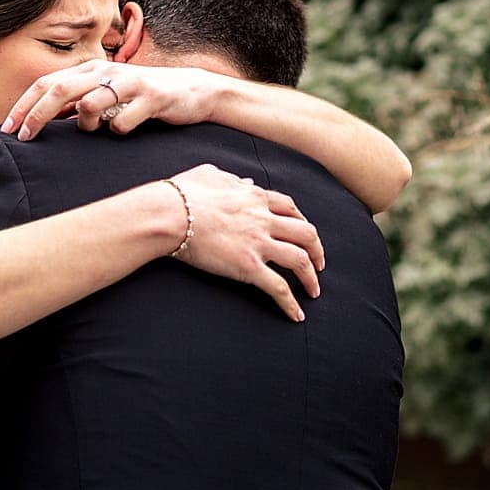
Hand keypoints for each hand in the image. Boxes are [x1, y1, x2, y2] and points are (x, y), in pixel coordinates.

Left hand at [2, 60, 223, 140]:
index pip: (47, 82)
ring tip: (94, 130)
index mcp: (92, 68)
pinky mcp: (152, 98)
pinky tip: (127, 129)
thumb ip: (77, 102)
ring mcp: (130, 83)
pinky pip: (122, 122)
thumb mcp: (107, 94)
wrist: (193, 90)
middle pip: (60, 90)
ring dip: (84, 125)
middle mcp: (107, 70)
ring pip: (89, 103)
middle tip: (23, 138)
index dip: (24, 105)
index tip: (7, 129)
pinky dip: (117, 131)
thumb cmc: (143, 96)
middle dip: (36, 115)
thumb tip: (42, 119)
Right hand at [166, 164, 323, 321]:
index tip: (304, 234)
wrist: (170, 214)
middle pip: (306, 233)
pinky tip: (296, 315)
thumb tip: (246, 184)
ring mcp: (258, 243)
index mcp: (255, 197)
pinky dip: (291, 303)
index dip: (302, 222)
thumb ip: (233, 180)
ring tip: (314, 291)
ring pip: (300, 261)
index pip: (290, 208)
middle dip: (317, 250)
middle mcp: (264, 219)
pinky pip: (278, 288)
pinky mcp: (248, 267)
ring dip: (312, 277)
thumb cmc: (183, 194)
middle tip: (319, 264)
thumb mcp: (211, 175)